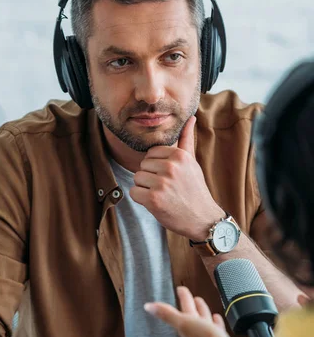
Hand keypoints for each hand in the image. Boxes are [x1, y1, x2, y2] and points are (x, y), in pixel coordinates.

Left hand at [129, 116, 221, 239]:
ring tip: (163, 196)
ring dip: (145, 189)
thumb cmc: (195, 190)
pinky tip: (156, 203)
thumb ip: (187, 140)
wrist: (202, 219)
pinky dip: (141, 200)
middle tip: (167, 188)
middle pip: (142, 166)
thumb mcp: (192, 162)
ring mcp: (161, 183)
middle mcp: (170, 167)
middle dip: (150, 178)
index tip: (170, 177)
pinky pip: (134, 192)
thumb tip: (191, 118)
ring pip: (137, 179)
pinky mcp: (153, 199)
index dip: (157, 167)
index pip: (151, 154)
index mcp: (179, 155)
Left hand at [145, 287, 249, 336]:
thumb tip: (147, 306)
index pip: (183, 308)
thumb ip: (166, 314)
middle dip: (190, 303)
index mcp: (186, 325)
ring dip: (202, 311)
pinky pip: (216, 328)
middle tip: (188, 294)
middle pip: (192, 313)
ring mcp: (208, 336)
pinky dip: (216, 322)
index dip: (182, 298)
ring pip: (203, 320)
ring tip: (201, 303)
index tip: (180, 288)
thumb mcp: (184, 323)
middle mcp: (196, 330)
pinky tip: (216, 318)